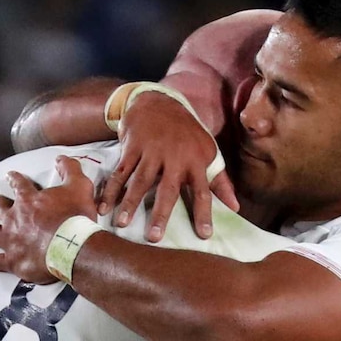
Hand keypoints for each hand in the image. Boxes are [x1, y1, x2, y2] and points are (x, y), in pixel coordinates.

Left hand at [0, 157, 97, 282]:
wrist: (73, 247)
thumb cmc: (76, 218)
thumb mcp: (80, 187)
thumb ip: (70, 170)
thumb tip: (61, 158)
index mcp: (30, 200)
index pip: (20, 185)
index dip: (14, 179)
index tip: (9, 176)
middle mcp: (15, 218)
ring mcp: (10, 239)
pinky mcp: (12, 260)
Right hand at [98, 92, 238, 242]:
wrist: (158, 102)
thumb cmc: (187, 135)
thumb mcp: (208, 153)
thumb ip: (220, 182)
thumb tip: (236, 208)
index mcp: (196, 161)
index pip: (203, 191)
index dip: (204, 213)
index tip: (204, 235)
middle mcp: (174, 157)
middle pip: (168, 189)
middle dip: (161, 213)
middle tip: (154, 237)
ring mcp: (151, 152)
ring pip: (140, 181)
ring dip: (130, 203)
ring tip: (122, 224)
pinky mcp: (132, 147)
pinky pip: (120, 172)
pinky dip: (111, 190)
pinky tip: (103, 207)